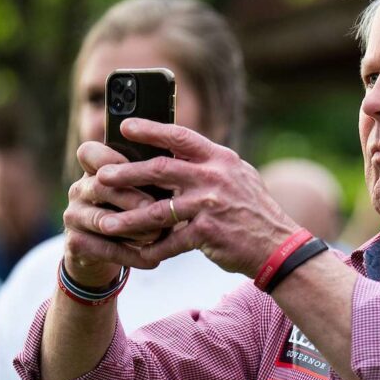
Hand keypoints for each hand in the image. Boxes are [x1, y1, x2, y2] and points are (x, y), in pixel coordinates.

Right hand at [60, 140, 160, 287]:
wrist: (106, 250)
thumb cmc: (134, 210)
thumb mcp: (141, 191)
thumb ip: (152, 181)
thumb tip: (182, 173)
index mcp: (94, 170)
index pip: (90, 152)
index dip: (114, 158)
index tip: (143, 165)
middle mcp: (79, 189)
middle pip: (101, 186)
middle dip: (132, 198)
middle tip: (156, 207)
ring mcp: (73, 216)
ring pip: (102, 220)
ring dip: (133, 229)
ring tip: (158, 235)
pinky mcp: (75, 243)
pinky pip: (104, 249)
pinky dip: (131, 255)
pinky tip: (153, 259)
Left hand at [68, 120, 299, 279]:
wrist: (279, 246)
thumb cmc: (254, 211)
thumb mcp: (238, 177)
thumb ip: (210, 165)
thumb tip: (176, 150)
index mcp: (221, 159)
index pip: (181, 136)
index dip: (151, 129)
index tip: (125, 126)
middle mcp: (215, 177)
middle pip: (160, 168)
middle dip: (126, 172)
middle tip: (100, 175)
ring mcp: (211, 204)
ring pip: (157, 209)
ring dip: (127, 218)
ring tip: (105, 222)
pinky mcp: (209, 232)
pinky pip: (172, 241)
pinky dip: (153, 249)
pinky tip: (137, 253)